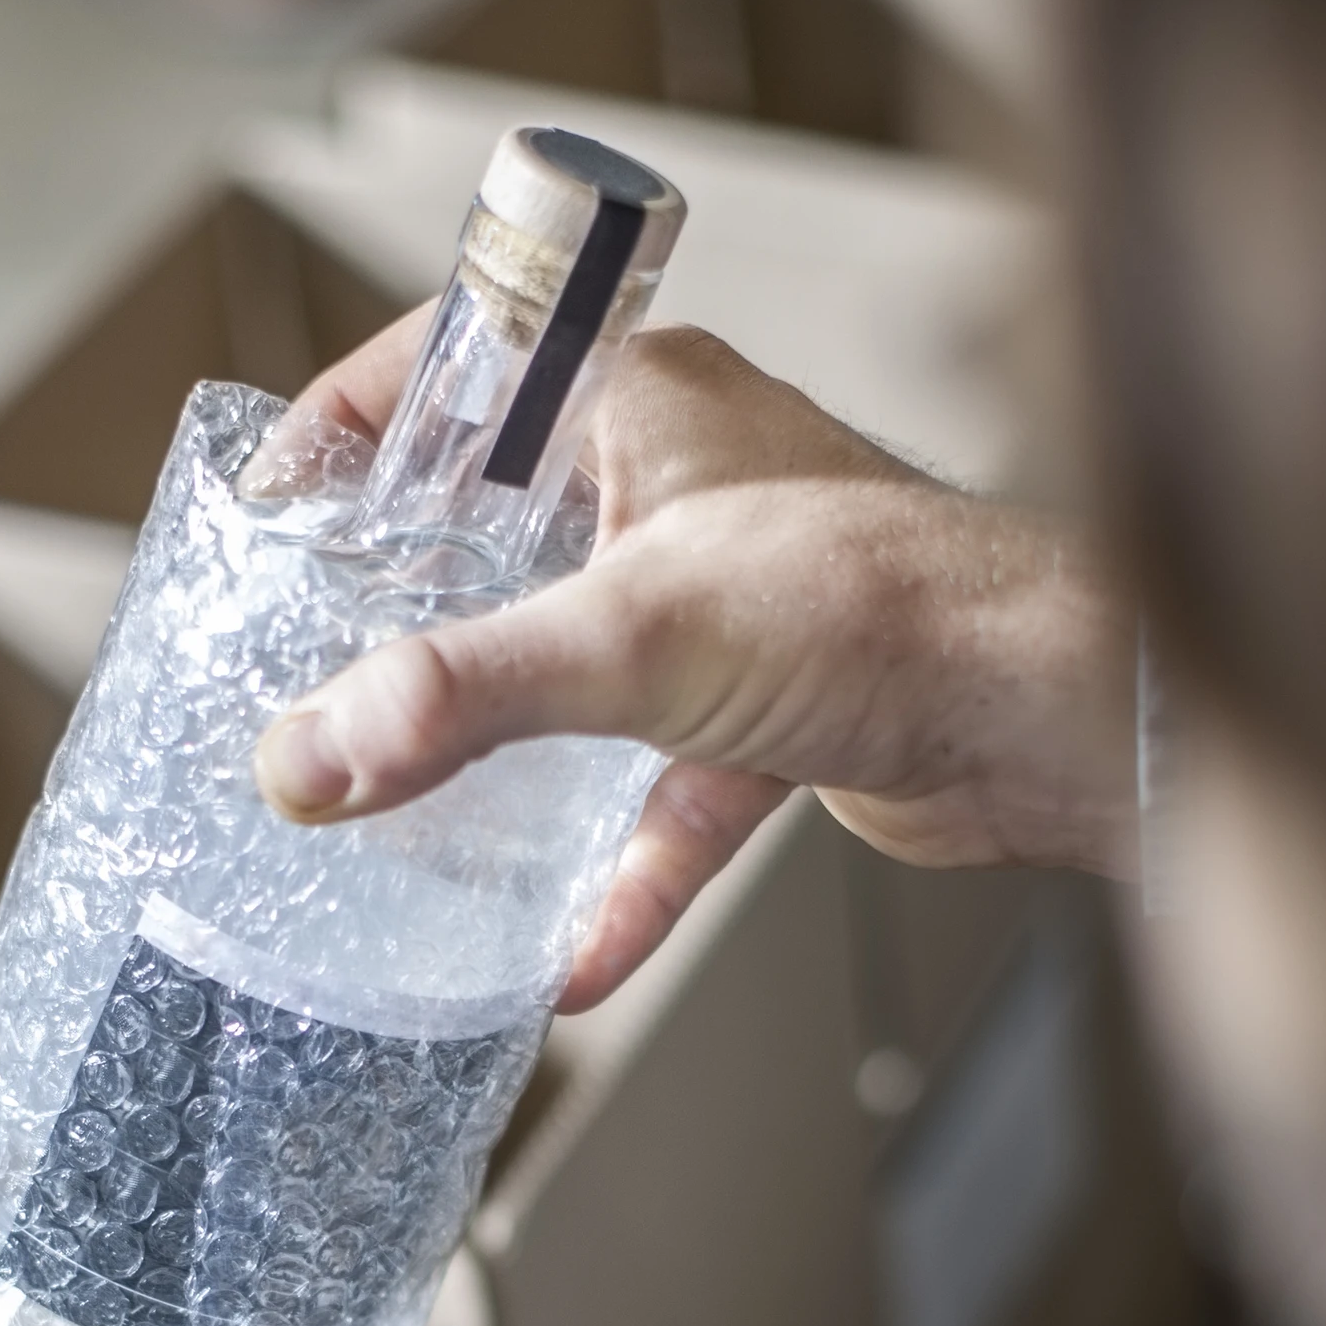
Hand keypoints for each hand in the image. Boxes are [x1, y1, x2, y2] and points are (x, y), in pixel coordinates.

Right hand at [254, 311, 1137, 1009]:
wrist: (1054, 713)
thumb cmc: (891, 603)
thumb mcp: (632, 637)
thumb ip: (458, 699)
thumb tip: (309, 753)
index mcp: (641, 399)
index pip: (458, 368)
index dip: (353, 429)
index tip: (271, 513)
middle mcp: (682, 483)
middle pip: (502, 533)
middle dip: (409, 614)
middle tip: (312, 675)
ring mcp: (729, 601)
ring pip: (578, 672)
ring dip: (506, 754)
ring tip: (406, 815)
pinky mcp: (775, 710)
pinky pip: (665, 795)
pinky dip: (618, 872)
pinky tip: (569, 957)